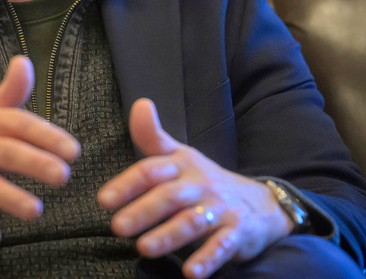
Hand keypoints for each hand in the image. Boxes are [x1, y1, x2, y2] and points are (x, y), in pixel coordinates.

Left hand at [97, 99, 291, 278]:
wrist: (262, 204)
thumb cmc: (206, 181)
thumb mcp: (181, 156)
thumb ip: (153, 137)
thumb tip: (139, 104)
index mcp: (183, 165)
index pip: (151, 170)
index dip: (127, 183)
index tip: (103, 200)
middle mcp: (201, 184)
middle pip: (169, 196)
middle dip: (143, 211)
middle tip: (117, 227)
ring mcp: (220, 208)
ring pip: (193, 221)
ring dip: (168, 235)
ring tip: (144, 249)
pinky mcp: (237, 233)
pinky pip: (222, 246)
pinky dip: (207, 259)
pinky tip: (190, 274)